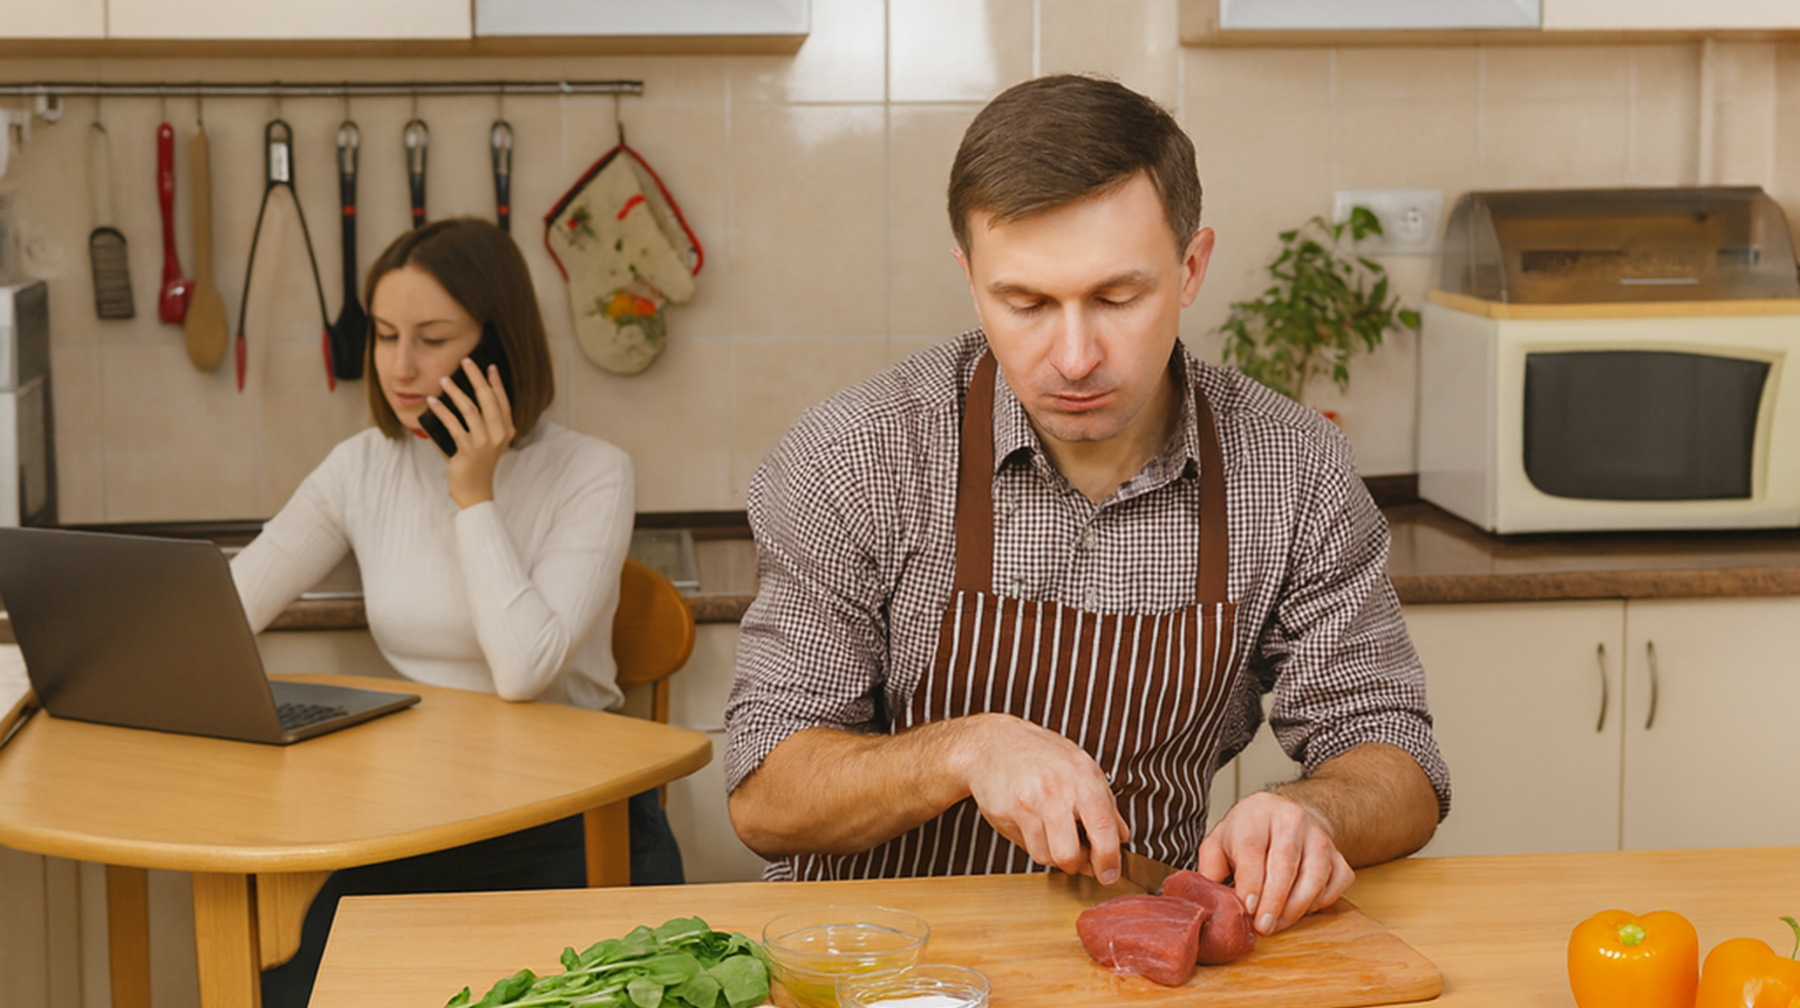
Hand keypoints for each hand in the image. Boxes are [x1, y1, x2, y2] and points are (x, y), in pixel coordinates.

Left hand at [427, 357, 515, 507]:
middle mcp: (499, 434)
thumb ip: (486, 424)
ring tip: (443, 380)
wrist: (475, 491)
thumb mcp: (489, 442)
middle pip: (488, 399)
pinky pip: (453, 425)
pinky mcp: (468, 449)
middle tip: (465, 361)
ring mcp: (484, 442)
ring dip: (455, 392)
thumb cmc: (478, 464)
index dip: (495, 382)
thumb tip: (469, 398)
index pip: (502, 400)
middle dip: (476, 377)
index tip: (489, 366)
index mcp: (507, 430)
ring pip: (470, 409)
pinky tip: (432, 402)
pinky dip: (442, 411)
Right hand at [954, 714, 1130, 882]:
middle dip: (1077, 865)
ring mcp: (1029, 802)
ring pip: (1046, 856)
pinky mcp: (1006, 813)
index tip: (1110, 873)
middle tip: (1078, 857)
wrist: (994, 742)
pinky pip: (1026, 847)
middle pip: (1070, 854)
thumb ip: (1105, 803)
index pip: (1103, 829)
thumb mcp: (1082, 768)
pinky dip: (1033, 844)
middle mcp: (1056, 791)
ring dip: (1053, 853)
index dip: (1109, 859)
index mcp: (1083, 779)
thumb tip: (1122, 836)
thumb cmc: (1041, 754)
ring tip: (1052, 834)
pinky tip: (1033, 825)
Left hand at [1197, 790, 1353, 935]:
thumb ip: (1210, 868)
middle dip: (1274, 900)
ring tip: (1279, 924)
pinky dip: (1320, 902)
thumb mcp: (1219, 842)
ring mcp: (1319, 836)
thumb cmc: (1248, 833)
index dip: (1252, 881)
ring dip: (1296, 906)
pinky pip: (1335, 883)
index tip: (1248, 907)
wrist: (1284, 816)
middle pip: (1286, 863)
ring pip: (1315, 875)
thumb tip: (1209, 900)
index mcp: (1256, 814)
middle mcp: (1292, 820)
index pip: (1254, 849)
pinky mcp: (1338, 854)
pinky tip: (1301, 908)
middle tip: (1263, 926)